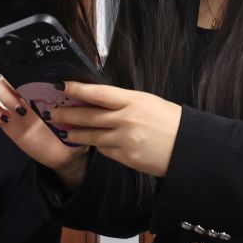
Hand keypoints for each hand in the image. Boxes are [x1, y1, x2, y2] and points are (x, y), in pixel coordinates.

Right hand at [0, 79, 87, 178]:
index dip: (25, 68)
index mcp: (44, 88)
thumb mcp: (80, 111)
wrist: (65, 154)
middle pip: (9, 75)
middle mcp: (27, 95)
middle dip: (13, 82)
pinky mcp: (8, 125)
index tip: (32, 76)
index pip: (28, 69)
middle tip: (24, 97)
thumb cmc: (73, 129)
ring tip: (20, 111)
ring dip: (4, 96)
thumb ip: (79, 99)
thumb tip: (76, 85)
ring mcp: (16, 109)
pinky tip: (7, 119)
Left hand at [45, 83, 181, 177]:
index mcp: (133, 101)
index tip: (61, 85)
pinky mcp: (127, 157)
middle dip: (68, 113)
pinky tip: (92, 144)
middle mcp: (127, 119)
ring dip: (75, 133)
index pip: (99, 93)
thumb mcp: (148, 102)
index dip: (77, 88)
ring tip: (64, 130)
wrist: (189, 147)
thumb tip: (99, 99)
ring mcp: (126, 139)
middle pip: (90, 115)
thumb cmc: (170, 121)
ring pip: (92, 136)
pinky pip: (105, 150)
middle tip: (54, 112)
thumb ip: (124, 101)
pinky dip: (98, 146)